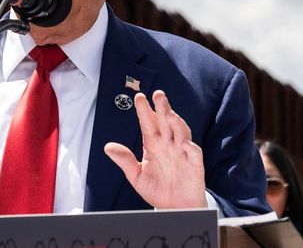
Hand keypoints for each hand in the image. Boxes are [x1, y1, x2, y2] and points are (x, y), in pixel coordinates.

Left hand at [104, 90, 206, 208]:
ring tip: (169, 113)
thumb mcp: (136, 175)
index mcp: (154, 144)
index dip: (144, 110)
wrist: (175, 209)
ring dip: (176, 122)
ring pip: (180, 132)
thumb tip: (108, 147)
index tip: (139, 98)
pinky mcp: (194, 164)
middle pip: (166, 122)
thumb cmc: (158, 189)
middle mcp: (169, 144)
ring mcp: (182, 152)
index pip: (149, 123)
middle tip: (158, 94)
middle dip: (162, 108)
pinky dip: (189, 146)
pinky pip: (193, 152)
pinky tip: (184, 141)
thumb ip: (125, 160)